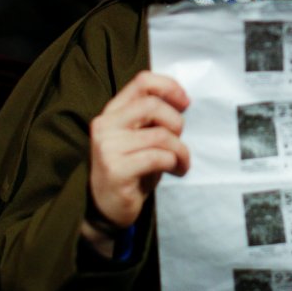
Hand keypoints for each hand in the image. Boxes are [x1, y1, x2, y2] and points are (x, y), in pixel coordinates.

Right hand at [87, 71, 190, 234]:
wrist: (106, 208)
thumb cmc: (130, 169)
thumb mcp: (141, 137)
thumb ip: (153, 118)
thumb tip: (182, 101)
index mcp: (112, 112)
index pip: (142, 82)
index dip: (169, 87)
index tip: (185, 102)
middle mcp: (105, 125)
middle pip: (152, 105)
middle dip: (176, 122)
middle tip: (180, 140)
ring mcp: (107, 147)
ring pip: (160, 135)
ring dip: (181, 150)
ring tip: (182, 162)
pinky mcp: (115, 170)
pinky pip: (158, 157)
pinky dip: (176, 163)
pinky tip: (177, 171)